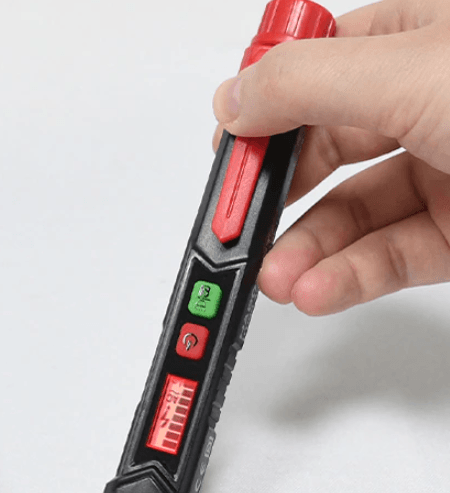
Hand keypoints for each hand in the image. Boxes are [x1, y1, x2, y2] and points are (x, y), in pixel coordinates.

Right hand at [211, 0, 449, 315]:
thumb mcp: (415, 72)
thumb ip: (308, 83)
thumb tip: (232, 99)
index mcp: (415, 39)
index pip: (313, 69)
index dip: (263, 111)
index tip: (228, 153)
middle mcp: (425, 102)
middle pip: (320, 151)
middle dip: (273, 193)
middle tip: (234, 223)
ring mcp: (444, 170)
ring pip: (349, 213)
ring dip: (302, 249)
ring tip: (271, 276)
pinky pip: (386, 257)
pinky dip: (344, 278)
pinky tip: (312, 290)